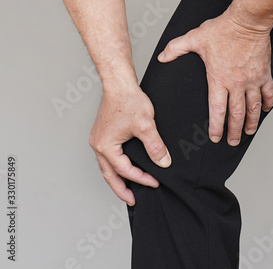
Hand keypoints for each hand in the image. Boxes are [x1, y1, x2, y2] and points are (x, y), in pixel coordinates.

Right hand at [89, 83, 171, 205]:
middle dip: (121, 189)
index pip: (125, 170)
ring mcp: (99, 139)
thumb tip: (163, 163)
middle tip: (133, 200)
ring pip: (107, 166)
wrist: (119, 83)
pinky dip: (116, 166)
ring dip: (118, 178)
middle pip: (109, 175)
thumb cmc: (128, 101)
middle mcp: (98, 145)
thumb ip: (155, 146)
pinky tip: (125, 167)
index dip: (141, 178)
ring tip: (129, 188)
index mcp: (106, 146)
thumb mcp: (146, 126)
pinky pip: (109, 156)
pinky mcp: (103, 134)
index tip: (155, 182)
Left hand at [157, 11, 272, 145]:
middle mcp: (236, 84)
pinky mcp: (264, 73)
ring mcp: (252, 80)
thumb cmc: (222, 29)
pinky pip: (268, 93)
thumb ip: (176, 48)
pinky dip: (268, 103)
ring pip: (253, 108)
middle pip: (236, 114)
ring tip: (248, 132)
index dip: (216, 126)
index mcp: (218, 79)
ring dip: (251, 122)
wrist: (247, 21)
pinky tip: (265, 110)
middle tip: (232, 141)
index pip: (217, 110)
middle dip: (234, 131)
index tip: (216, 137)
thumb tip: (161, 56)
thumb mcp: (194, 38)